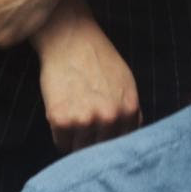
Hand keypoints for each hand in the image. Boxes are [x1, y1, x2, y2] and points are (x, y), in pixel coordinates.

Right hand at [33, 0, 140, 152]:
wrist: (71, 39)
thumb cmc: (99, 59)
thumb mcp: (126, 82)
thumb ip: (129, 112)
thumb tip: (129, 136)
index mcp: (129, 110)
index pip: (123, 145)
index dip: (111, 144)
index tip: (103, 141)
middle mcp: (110, 118)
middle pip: (102, 152)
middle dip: (93, 144)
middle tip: (85, 130)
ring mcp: (85, 120)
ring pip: (80, 151)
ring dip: (76, 141)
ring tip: (74, 117)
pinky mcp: (61, 120)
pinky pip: (61, 143)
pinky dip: (60, 134)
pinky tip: (63, 112)